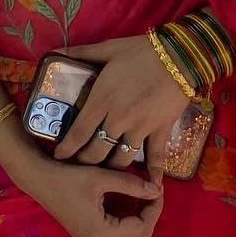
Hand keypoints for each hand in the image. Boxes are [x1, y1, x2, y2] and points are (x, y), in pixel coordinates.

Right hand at [18, 155, 163, 236]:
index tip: (158, 189)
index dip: (154, 209)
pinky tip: (124, 209)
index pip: (142, 229)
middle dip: (148, 221)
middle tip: (149, 199)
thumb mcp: (101, 178)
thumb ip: (132, 185)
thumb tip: (156, 190)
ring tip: (139, 206)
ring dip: (137, 231)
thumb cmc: (68, 177)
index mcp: (103, 232)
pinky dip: (125, 230)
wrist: (38, 179)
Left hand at [53, 36, 189, 173]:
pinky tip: (152, 187)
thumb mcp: (107, 49)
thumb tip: (55, 51)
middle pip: (96, 151)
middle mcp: (117, 119)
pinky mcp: (161, 131)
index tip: (58, 157)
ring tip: (104, 175)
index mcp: (101, 100)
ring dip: (111, 169)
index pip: (78, 133)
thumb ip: (80, 53)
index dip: (66, 149)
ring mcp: (140, 128)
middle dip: (85, 162)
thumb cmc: (141, 52)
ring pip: (121, 159)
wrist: (180, 57)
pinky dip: (154, 173)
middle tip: (78, 167)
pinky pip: (156, 157)